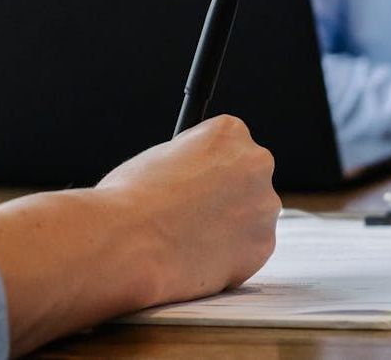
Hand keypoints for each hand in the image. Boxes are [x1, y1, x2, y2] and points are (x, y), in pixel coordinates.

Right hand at [97, 115, 280, 302]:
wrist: (126, 242)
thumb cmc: (131, 198)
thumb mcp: (162, 156)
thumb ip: (193, 162)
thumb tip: (199, 178)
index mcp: (230, 132)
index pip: (230, 145)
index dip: (208, 167)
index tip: (195, 182)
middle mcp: (257, 162)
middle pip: (248, 178)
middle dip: (227, 195)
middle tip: (197, 215)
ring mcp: (263, 205)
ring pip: (252, 216)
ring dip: (230, 227)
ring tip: (189, 240)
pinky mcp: (262, 245)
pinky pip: (249, 250)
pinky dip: (228, 257)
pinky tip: (197, 258)